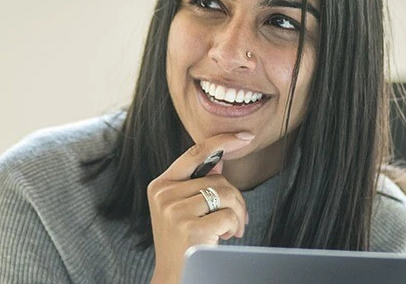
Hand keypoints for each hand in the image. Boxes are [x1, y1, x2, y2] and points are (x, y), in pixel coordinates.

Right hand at [147, 132, 253, 283]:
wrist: (174, 277)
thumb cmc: (183, 243)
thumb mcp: (184, 209)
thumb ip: (199, 183)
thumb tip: (219, 157)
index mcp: (160, 186)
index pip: (194, 153)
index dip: (222, 141)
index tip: (245, 136)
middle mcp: (164, 195)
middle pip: (218, 179)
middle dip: (235, 199)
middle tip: (236, 220)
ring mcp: (174, 211)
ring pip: (226, 194)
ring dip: (237, 214)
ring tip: (231, 230)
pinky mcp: (189, 228)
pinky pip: (227, 215)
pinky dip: (233, 227)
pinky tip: (224, 238)